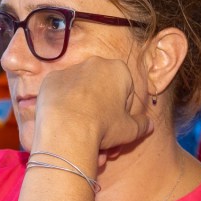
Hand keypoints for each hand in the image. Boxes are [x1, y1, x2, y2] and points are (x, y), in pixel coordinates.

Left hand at [34, 57, 153, 154]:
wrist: (67, 131)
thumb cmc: (103, 127)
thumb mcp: (130, 130)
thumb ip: (142, 125)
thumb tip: (149, 125)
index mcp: (118, 69)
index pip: (126, 91)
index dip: (123, 113)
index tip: (117, 127)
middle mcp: (94, 63)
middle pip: (102, 91)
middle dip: (102, 114)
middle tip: (101, 136)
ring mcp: (70, 70)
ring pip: (82, 93)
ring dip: (84, 112)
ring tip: (82, 136)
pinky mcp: (51, 80)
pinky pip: (62, 95)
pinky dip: (64, 107)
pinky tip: (65, 125)